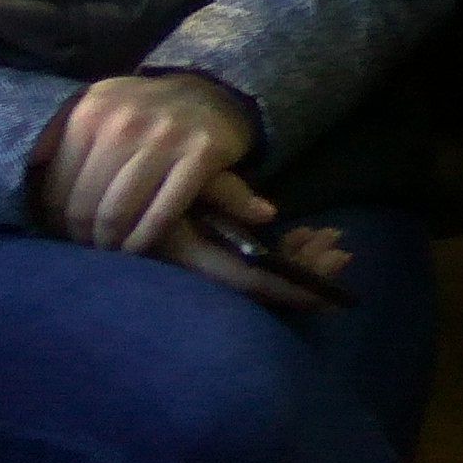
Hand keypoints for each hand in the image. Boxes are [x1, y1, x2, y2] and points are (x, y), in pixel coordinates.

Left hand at [33, 71, 258, 258]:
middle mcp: (125, 120)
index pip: (57, 186)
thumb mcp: (99, 105)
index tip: (65, 232)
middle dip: (82, 236)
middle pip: (85, 205)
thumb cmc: (143, 110)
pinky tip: (136, 247)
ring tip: (110, 249)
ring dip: (110, 243)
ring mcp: (165, 136)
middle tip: (89, 246)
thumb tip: (27, 172)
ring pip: (118, 213)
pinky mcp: (201, 153)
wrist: (213, 91)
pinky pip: (161, 214)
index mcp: (91, 110)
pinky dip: (143, 240)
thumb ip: (58, 133)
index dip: (56, 220)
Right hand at [155, 172, 350, 312]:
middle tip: (342, 250)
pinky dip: (284, 247)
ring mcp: (211, 258)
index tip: (329, 296)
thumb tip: (268, 213)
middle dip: (306, 269)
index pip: (252, 281)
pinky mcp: (215, 248)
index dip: (291, 289)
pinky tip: (309, 232)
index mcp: (196, 254)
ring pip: (263, 269)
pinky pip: (255, 258)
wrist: (121, 173)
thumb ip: (226, 193)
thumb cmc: (156, 167)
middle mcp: (204, 264)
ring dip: (300, 255)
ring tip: (332, 236)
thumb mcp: (191, 172)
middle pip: (263, 280)